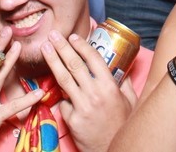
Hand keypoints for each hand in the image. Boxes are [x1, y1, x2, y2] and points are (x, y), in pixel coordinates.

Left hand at [40, 31, 136, 151]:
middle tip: (52, 35)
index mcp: (109, 87)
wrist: (111, 149)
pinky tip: (61, 93)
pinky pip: (64, 102)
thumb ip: (124, 83)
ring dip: (53, 61)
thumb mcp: (130, 101)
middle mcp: (95, 94)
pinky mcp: (72, 119)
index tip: (72, 36)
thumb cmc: (122, 125)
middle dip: (62, 47)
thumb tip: (121, 67)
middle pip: (74, 65)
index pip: (93, 59)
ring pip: (63, 79)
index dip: (81, 46)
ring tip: (45, 48)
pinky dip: (63, 97)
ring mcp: (82, 106)